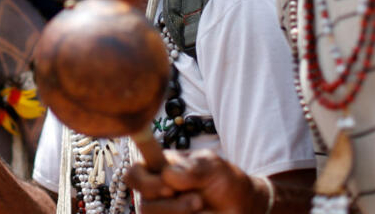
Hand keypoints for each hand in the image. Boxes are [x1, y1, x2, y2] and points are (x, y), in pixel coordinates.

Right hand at [125, 149, 260, 213]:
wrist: (240, 205)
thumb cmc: (224, 180)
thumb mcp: (212, 166)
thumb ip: (191, 168)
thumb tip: (167, 175)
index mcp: (159, 169)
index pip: (133, 174)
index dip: (145, 183)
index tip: (169, 188)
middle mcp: (155, 192)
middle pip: (144, 203)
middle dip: (172, 205)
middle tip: (197, 199)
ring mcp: (161, 212)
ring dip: (179, 213)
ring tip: (200, 206)